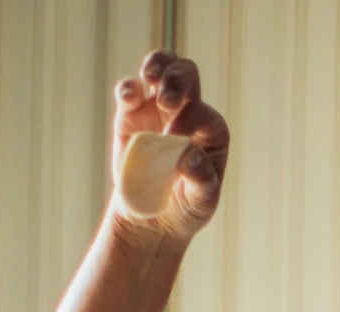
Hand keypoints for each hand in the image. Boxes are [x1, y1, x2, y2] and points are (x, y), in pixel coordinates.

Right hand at [112, 52, 229, 239]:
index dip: (189, 121)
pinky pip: (130, 91)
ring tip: (151, 78)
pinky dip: (128, 88)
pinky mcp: (132, 114)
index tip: (174, 141)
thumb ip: (201, 180)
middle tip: (166, 100)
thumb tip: (188, 155)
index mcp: (211, 130)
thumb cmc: (184, 207)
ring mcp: (158, 109)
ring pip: (162, 67)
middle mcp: (188, 111)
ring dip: (157, 65)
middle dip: (177, 80)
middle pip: (187, 75)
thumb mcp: (200, 202)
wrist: (152, 217)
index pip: (203, 113)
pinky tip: (128, 98)